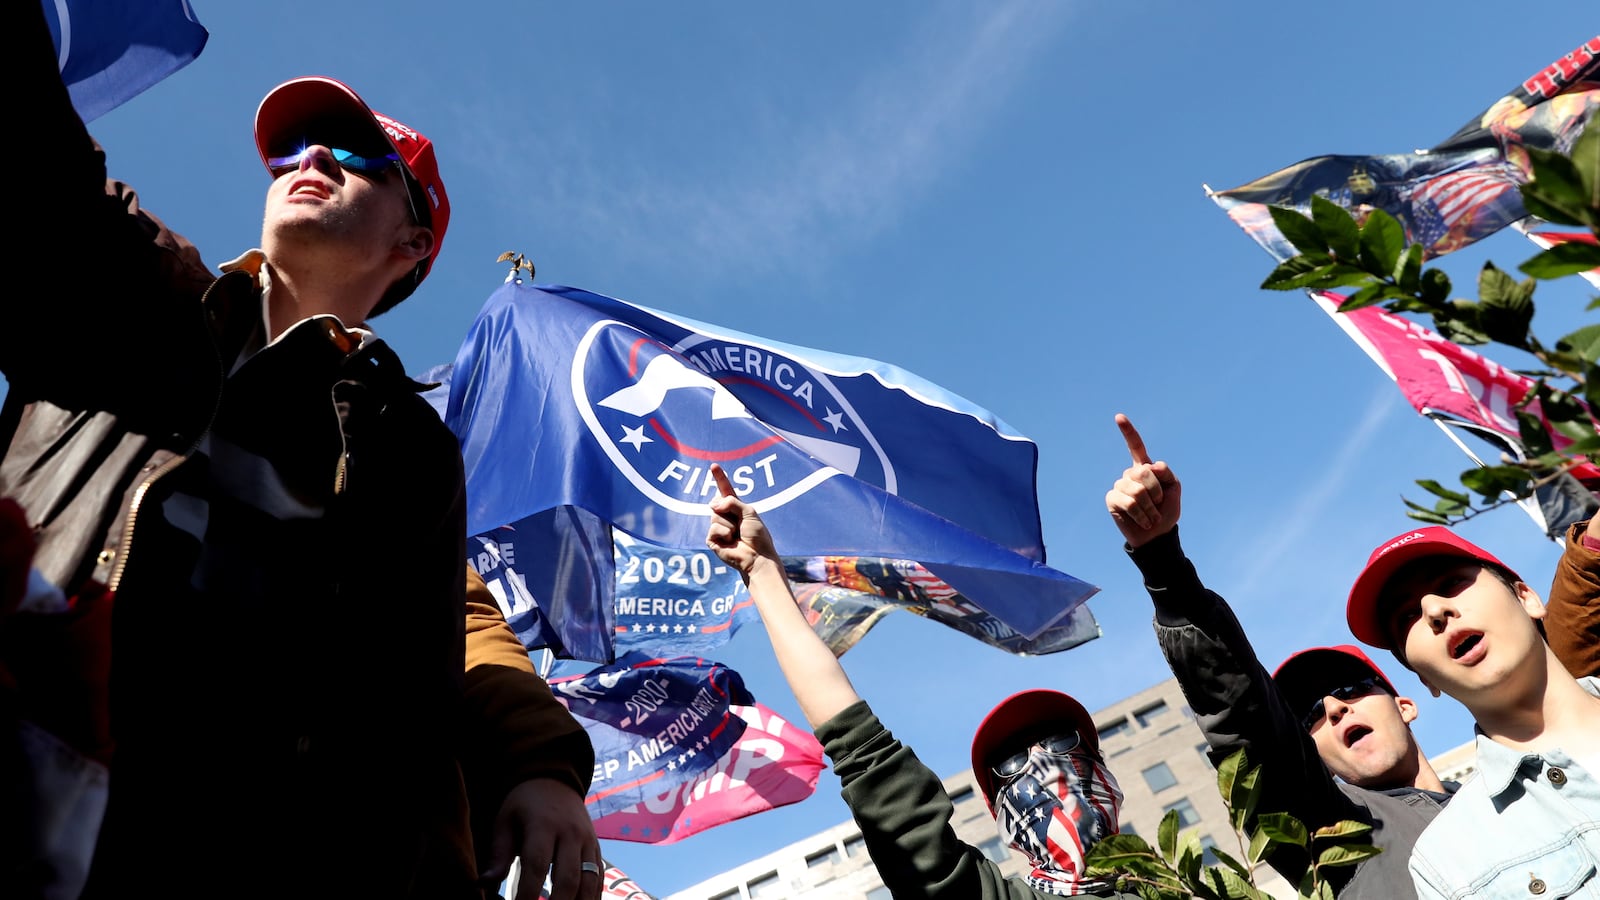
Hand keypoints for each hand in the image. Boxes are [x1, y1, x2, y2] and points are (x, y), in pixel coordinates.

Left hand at [480, 778, 600, 899]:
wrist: (554, 782)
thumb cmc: (523, 805)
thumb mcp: (505, 821)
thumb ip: (498, 853)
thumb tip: (484, 884)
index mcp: (544, 825)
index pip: (537, 865)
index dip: (528, 893)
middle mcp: (571, 834)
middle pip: (568, 878)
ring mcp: (587, 841)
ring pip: (589, 881)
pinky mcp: (596, 848)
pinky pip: (599, 877)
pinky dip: (591, 898)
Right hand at [706, 463, 780, 577]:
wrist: (757, 556)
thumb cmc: (758, 536)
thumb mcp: (750, 512)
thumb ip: (732, 502)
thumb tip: (713, 505)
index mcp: (735, 508)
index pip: (725, 490)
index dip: (720, 478)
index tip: (714, 466)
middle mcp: (725, 516)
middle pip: (716, 502)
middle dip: (727, 508)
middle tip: (739, 523)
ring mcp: (718, 527)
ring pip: (715, 515)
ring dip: (729, 524)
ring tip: (737, 535)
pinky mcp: (712, 539)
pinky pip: (714, 528)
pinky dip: (724, 533)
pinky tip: (731, 541)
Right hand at [1105, 413, 1181, 548]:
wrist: (1157, 536)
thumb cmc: (1166, 511)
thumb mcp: (1174, 489)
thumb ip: (1167, 474)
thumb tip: (1150, 466)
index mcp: (1145, 468)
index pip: (1135, 447)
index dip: (1127, 432)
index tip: (1118, 417)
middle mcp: (1130, 474)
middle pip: (1144, 472)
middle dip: (1156, 491)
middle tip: (1158, 505)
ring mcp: (1119, 486)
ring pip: (1137, 490)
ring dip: (1150, 507)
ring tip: (1152, 517)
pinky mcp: (1112, 499)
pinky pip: (1129, 502)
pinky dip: (1141, 514)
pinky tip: (1144, 521)